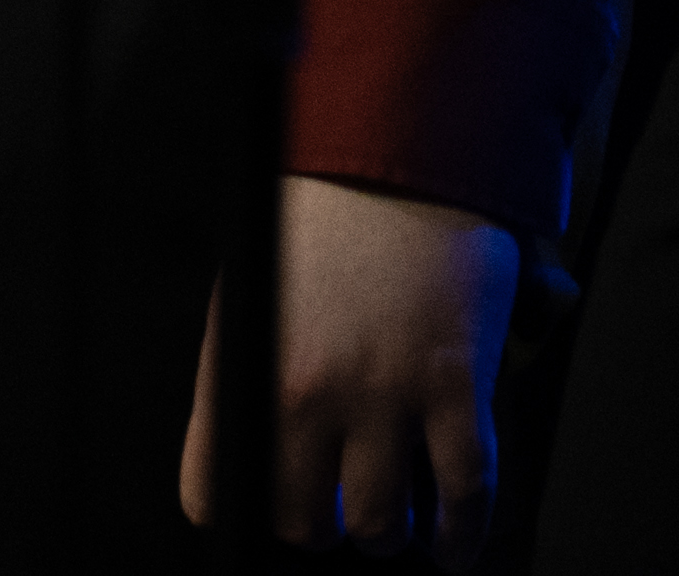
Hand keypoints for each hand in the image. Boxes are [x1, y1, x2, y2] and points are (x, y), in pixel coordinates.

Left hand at [178, 175, 515, 552]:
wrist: (398, 143)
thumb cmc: (322, 209)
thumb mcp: (252, 285)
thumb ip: (254, 365)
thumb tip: (259, 441)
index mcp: (243, 366)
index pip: (213, 492)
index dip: (249, 509)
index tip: (278, 503)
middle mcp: (304, 390)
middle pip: (303, 522)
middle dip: (326, 524)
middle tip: (345, 507)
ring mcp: (383, 393)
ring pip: (382, 523)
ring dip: (394, 534)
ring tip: (406, 521)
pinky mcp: (455, 386)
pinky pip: (464, 494)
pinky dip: (464, 536)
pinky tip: (458, 544)